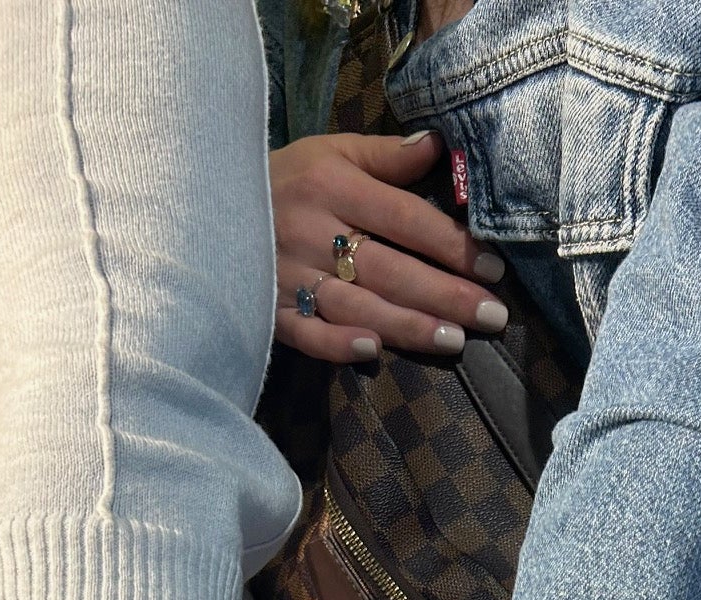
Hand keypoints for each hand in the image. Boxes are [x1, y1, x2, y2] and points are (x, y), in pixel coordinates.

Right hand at [271, 130, 506, 361]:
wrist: (206, 206)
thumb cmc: (284, 180)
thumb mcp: (330, 152)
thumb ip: (385, 156)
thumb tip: (439, 146)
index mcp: (332, 185)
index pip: (405, 218)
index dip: (452, 245)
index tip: (494, 269)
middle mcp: (312, 231)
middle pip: (390, 269)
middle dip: (446, 295)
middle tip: (494, 318)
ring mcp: (288, 275)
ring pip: (357, 306)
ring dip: (407, 325)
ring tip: (455, 341)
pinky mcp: (268, 310)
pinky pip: (305, 333)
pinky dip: (337, 343)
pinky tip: (373, 351)